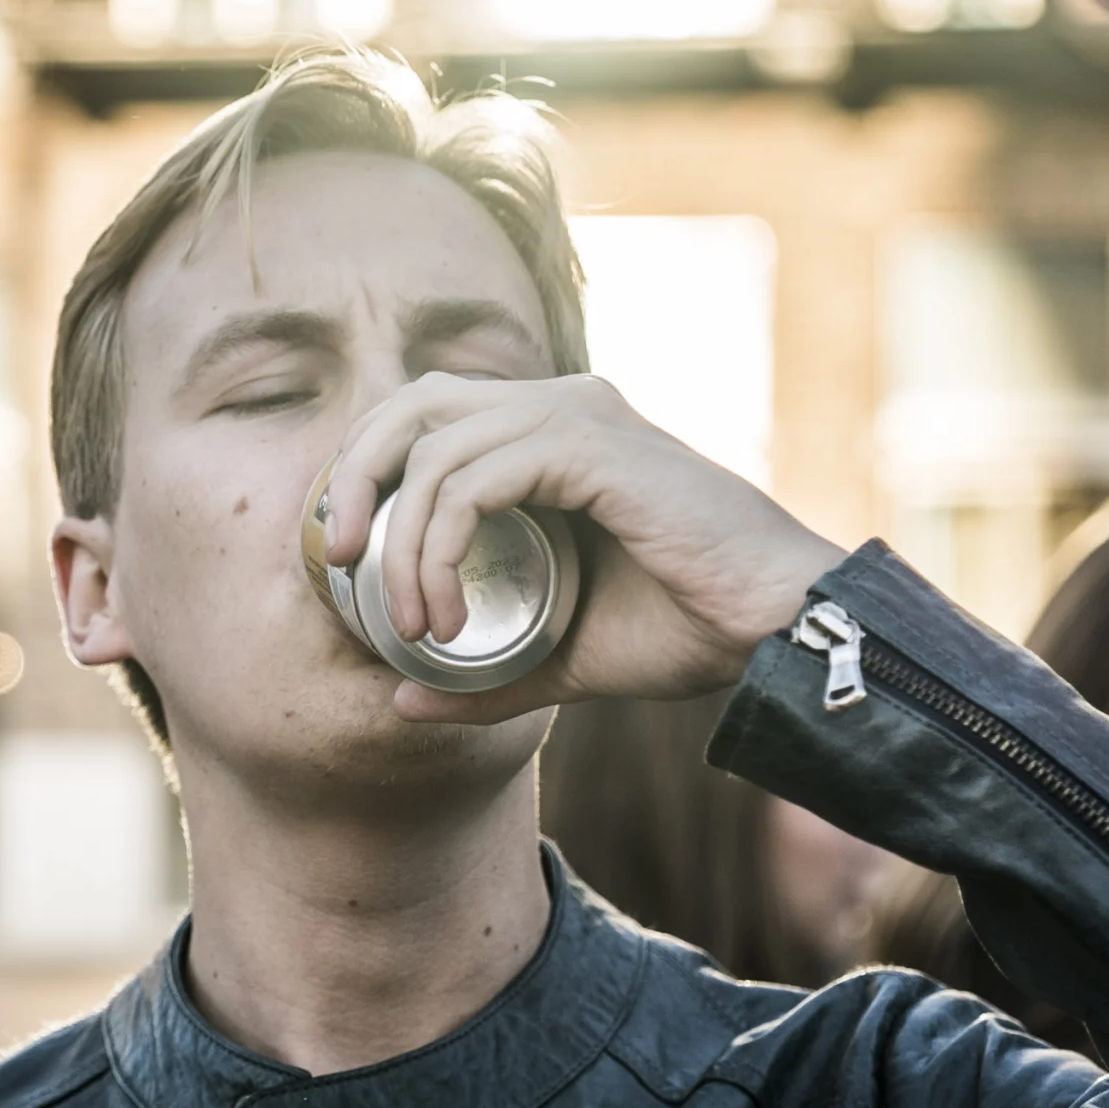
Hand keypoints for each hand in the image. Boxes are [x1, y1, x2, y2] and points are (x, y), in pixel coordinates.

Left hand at [313, 374, 845, 721]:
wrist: (775, 628)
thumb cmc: (689, 630)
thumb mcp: (562, 659)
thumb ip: (486, 677)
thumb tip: (398, 704)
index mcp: (550, 431)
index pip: (424, 414)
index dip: (366, 470)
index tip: (342, 557)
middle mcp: (559, 404)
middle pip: (409, 403)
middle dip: (353, 479)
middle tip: (334, 562)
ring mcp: (577, 415)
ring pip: (433, 450)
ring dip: (402, 546)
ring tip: (417, 631)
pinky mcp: (592, 445)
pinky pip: (474, 480)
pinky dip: (440, 547)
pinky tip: (449, 618)